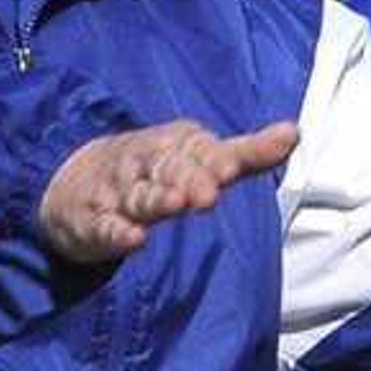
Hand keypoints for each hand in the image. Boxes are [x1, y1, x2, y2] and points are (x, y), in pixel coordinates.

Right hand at [39, 117, 298, 264]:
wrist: (76, 183)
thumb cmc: (155, 170)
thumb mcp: (200, 158)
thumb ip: (248, 152)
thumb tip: (294, 132)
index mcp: (174, 146)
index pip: (197, 149)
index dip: (212, 159)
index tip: (228, 167)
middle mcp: (145, 164)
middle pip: (168, 169)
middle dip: (188, 178)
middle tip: (209, 192)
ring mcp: (118, 192)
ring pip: (139, 195)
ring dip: (157, 199)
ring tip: (177, 203)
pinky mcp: (95, 221)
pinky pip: (105, 226)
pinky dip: (117, 232)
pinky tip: (133, 239)